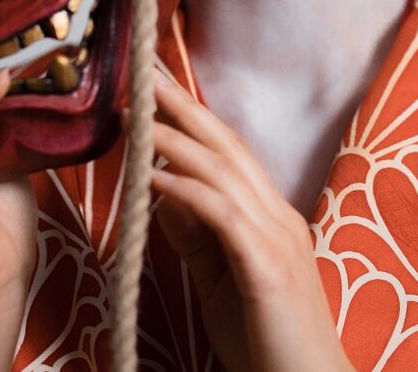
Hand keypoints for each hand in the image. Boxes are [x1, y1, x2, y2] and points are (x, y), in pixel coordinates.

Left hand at [149, 78, 352, 371]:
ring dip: (176, 140)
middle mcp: (278, 217)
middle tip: (145, 73)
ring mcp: (277, 240)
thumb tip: (164, 193)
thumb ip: (197, 237)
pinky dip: (187, 191)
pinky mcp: (268, 269)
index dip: (194, 118)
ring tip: (138, 117)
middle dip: (184, 108)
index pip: (230, 154)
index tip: (157, 89)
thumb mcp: (220, 281)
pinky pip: (223, 216)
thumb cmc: (266, 343)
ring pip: (223, 172)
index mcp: (270, 218)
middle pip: (228, 147)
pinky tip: (155, 178)